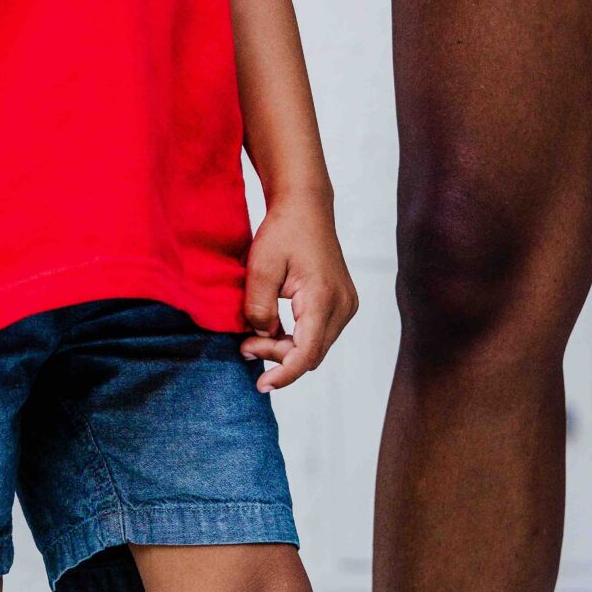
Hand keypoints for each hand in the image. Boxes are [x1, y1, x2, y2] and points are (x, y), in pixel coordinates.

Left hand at [242, 195, 358, 390]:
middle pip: (312, 353)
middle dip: (278, 358)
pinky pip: (320, 333)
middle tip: (245, 345)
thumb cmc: (283, 231)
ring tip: (254, 338)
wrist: (305, 207)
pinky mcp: (342, 302)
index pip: (307, 353)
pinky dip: (297, 338)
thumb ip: (258, 308)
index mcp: (323, 298)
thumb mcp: (260, 268)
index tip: (262, 385)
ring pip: (316, 346)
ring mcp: (346, 305)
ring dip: (287, 349)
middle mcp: (343, 305)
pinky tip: (273, 330)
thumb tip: (262, 337)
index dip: (284, 374)